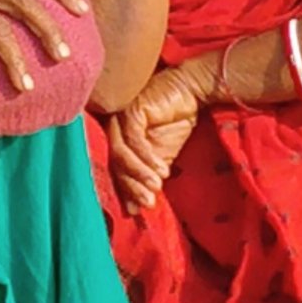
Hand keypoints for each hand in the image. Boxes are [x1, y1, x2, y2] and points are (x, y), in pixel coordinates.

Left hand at [106, 59, 210, 215]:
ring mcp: (118, 116)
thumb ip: (147, 177)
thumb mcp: (161, 156)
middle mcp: (111, 127)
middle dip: (131, 186)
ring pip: (120, 153)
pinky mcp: (131, 109)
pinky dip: (147, 157)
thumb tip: (137, 210)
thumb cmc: (174, 122)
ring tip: (156, 188)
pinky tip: (163, 170)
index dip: (124, 191)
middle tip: (148, 203)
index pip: (113, 168)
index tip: (137, 211)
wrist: (190, 91)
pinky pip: (134, 139)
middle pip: (113, 163)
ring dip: (139, 174)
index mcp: (114, 138)